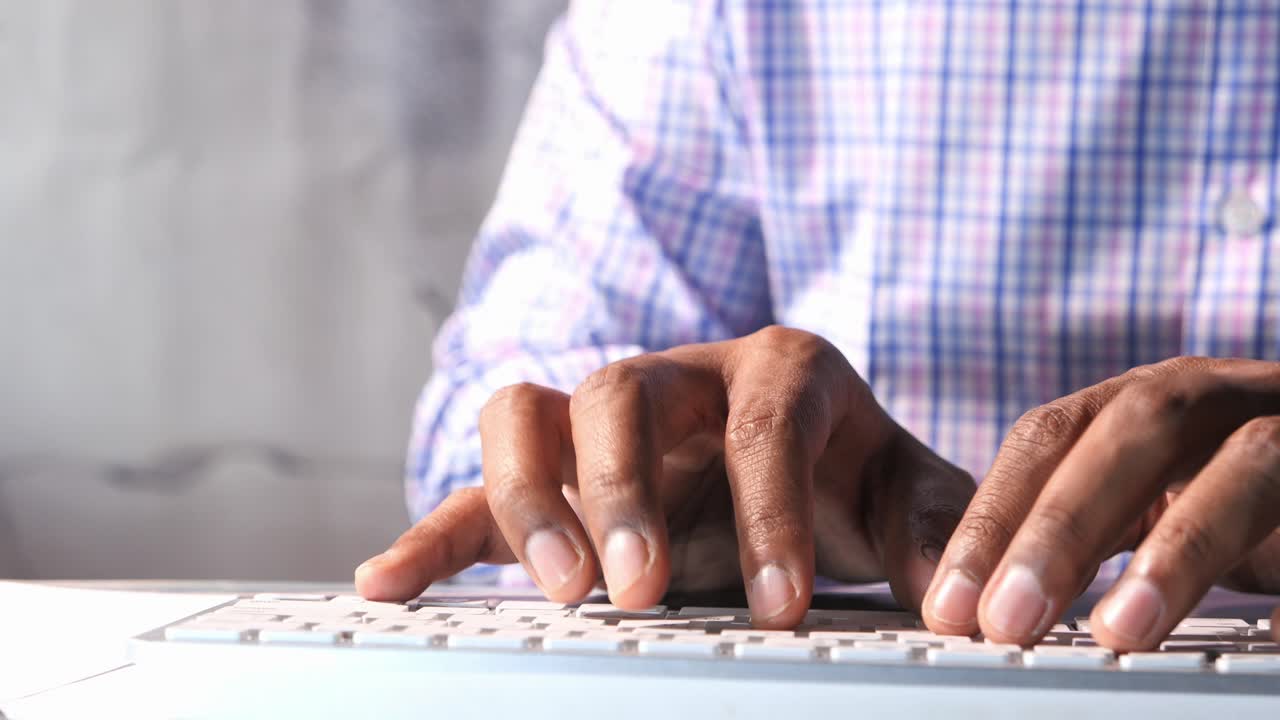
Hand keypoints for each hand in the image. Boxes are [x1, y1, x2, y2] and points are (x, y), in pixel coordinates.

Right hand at [356, 326, 974, 626]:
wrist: (797, 458)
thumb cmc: (850, 475)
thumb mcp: (906, 496)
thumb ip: (938, 530)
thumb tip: (967, 603)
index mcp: (777, 369)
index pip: (762, 421)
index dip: (768, 510)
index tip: (778, 605)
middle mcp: (678, 378)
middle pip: (620, 392)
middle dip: (625, 488)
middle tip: (644, 587)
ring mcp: (602, 423)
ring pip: (530, 412)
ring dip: (531, 497)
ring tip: (559, 590)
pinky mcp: (551, 472)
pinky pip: (473, 484)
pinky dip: (434, 530)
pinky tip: (391, 581)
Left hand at [923, 357, 1279, 647]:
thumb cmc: (1224, 490)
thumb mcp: (1142, 503)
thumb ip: (1076, 540)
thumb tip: (974, 610)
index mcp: (1142, 403)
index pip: (1048, 438)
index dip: (993, 517)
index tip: (949, 606)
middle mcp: (1217, 398)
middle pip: (1135, 432)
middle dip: (1062, 526)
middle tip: (1008, 619)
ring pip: (1248, 463)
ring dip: (1180, 549)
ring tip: (1123, 630)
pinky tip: (1277, 638)